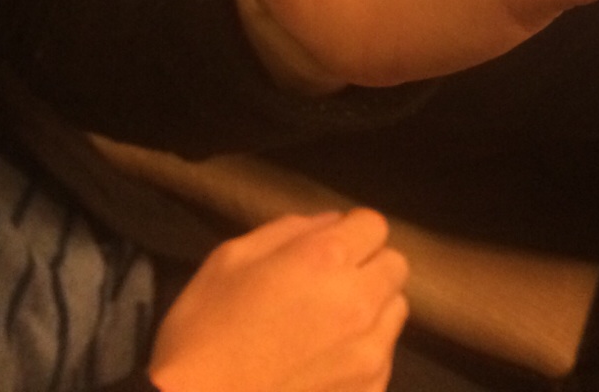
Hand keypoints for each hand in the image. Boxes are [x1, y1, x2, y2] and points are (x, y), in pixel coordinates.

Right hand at [149, 210, 408, 391]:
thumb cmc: (203, 333)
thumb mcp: (229, 260)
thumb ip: (287, 231)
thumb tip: (328, 223)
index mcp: (324, 260)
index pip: (373, 224)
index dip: (350, 231)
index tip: (330, 246)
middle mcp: (358, 302)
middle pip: (395, 266)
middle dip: (368, 265)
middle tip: (331, 282)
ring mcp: (369, 354)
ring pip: (396, 310)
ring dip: (372, 308)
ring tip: (330, 324)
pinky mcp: (370, 391)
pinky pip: (385, 357)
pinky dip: (365, 352)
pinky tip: (326, 362)